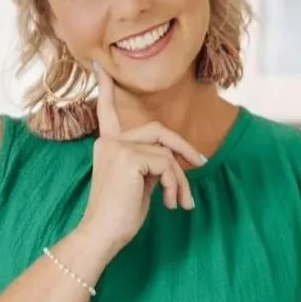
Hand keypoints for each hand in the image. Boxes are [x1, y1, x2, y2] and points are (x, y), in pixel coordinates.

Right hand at [79, 64, 206, 254]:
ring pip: (167, 153)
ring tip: (181, 203)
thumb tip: (174, 161)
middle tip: (202, 164)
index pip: (106, 111)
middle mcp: (109, 142)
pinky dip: (176, 185)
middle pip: (159, 131)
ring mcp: (118, 147)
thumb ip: (149, 165)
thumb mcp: (138, 185)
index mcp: (107, 146)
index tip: (99, 65)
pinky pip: (167, 164)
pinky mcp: (129, 158)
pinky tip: (170, 204)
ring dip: (181, 180)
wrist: (102, 236)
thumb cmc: (119, 217)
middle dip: (184, 148)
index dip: (105, 88)